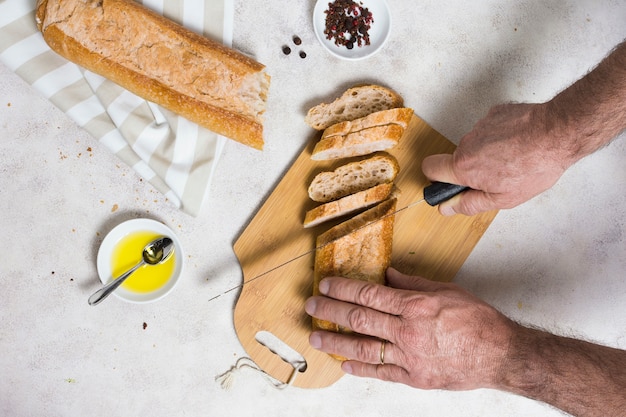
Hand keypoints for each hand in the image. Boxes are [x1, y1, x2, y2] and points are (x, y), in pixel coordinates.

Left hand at [305, 267, 516, 389]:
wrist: (500, 355)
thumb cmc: (477, 321)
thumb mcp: (446, 291)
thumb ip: (413, 284)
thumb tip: (388, 276)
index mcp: (415, 306)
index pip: (369, 295)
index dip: (343, 289)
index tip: (326, 285)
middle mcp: (408, 332)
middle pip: (360, 319)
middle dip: (331, 312)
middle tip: (311, 307)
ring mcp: (409, 357)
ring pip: (363, 348)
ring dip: (336, 342)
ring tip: (316, 338)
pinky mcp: (414, 378)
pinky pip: (381, 373)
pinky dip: (361, 369)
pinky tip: (344, 364)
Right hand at [422, 103, 571, 215]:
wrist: (558, 132)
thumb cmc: (534, 166)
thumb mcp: (503, 198)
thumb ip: (469, 203)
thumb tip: (446, 208)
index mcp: (463, 167)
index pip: (430, 168)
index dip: (436, 178)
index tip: (450, 184)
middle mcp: (466, 143)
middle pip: (457, 158)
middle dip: (472, 168)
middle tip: (497, 176)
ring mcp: (480, 126)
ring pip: (475, 144)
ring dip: (488, 152)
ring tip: (514, 159)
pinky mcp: (494, 113)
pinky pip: (489, 129)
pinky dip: (499, 137)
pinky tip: (518, 144)